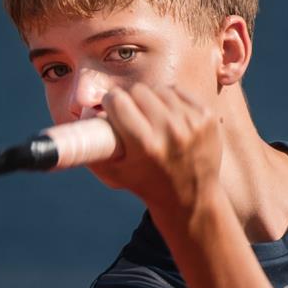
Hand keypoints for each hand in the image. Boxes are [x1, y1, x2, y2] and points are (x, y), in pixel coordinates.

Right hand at [91, 83, 222, 223]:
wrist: (190, 198)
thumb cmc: (144, 183)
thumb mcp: (112, 172)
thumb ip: (90, 147)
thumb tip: (80, 114)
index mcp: (145, 146)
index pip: (117, 100)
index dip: (110, 103)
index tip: (111, 109)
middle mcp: (171, 132)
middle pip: (137, 91)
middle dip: (130, 99)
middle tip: (131, 114)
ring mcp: (192, 124)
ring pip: (159, 89)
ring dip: (151, 99)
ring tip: (150, 117)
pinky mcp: (207, 117)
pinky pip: (179, 92)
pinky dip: (171, 100)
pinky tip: (169, 117)